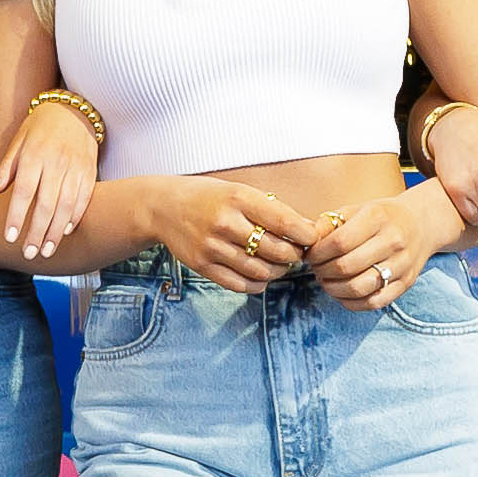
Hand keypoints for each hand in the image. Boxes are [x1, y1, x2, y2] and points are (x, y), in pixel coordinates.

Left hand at [0, 93, 102, 262]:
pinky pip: (85, 198)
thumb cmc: (40, 127)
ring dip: (56, 231)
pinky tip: (67, 232)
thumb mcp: (19, 140)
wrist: (74, 110)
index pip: (24, 191)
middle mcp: (55, 163)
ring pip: (66, 206)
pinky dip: (76, 216)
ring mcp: (75, 168)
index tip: (10, 237)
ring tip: (46, 251)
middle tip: (29, 254)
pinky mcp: (89, 171)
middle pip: (46, 204)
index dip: (17, 216)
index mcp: (34, 156)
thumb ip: (7, 167)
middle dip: (37, 232)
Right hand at [145, 175, 317, 295]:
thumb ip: (269, 209)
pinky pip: (240, 285)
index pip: (284, 222)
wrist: (165, 207)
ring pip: (261, 271)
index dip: (305, 235)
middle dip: (294, 255)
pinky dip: (257, 284)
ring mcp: (212, 247)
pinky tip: (260, 276)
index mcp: (238, 198)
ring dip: (278, 272)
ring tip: (279, 264)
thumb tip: (306, 231)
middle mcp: (225, 223)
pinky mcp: (202, 266)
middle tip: (296, 253)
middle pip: (276, 251)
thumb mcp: (239, 191)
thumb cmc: (210, 197)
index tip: (312, 238)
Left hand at [303, 183, 444, 310]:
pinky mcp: (406, 283)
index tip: (310, 255)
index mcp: (378, 217)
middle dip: (323, 271)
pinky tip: (342, 293)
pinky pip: (374, 302)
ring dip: (334, 289)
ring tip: (326, 281)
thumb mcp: (356, 210)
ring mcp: (402, 264)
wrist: (422, 224)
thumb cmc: (381, 217)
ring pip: (359, 288)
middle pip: (347, 266)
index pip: (340, 242)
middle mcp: (393, 240)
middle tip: (316, 269)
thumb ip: (330, 223)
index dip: (318, 253)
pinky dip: (352, 302)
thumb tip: (306, 239)